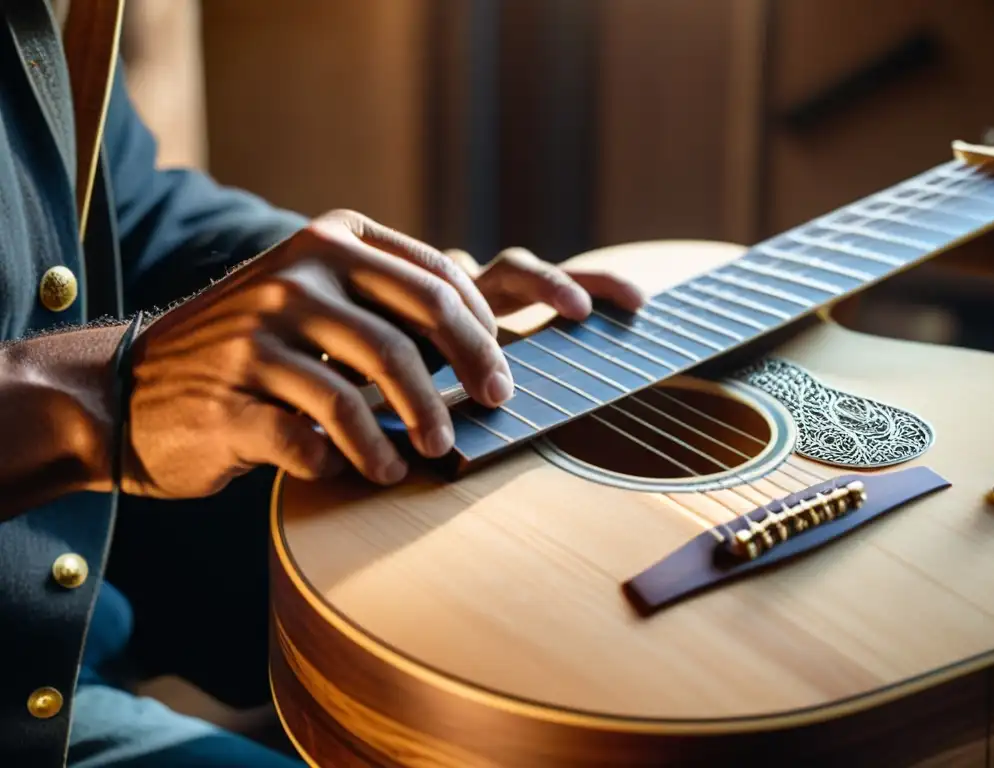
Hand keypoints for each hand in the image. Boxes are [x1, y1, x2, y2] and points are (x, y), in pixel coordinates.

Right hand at [121, 213, 643, 497]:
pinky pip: (313, 431)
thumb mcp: (325, 305)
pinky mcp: (232, 392)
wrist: (134, 389)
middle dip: (475, 366)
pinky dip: (346, 457)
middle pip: (423, 314)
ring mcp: (261, 329)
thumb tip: (504, 330)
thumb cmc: (257, 355)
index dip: (509, 314)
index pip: (445, 274)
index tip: (554, 348)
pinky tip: (353, 469)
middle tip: (496, 407)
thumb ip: (399, 305)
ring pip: (370, 378)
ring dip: (414, 424)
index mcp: (336, 240)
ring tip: (426, 457)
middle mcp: (302, 271)